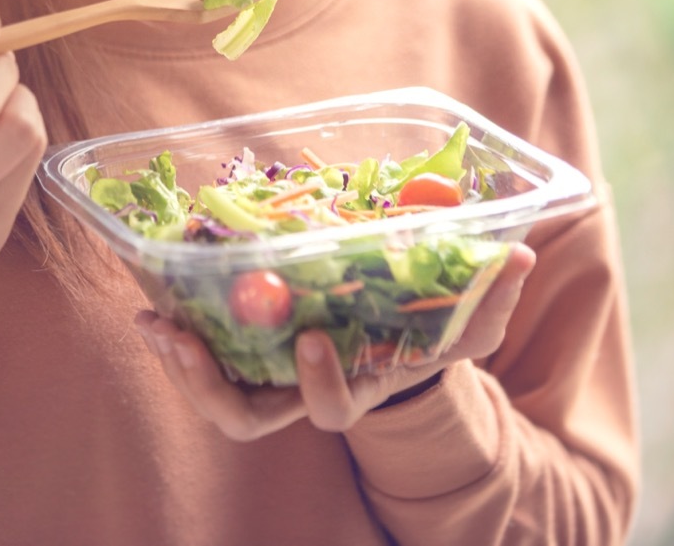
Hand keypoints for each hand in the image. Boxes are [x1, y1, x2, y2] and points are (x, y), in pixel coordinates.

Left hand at [134, 243, 535, 440]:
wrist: (388, 334)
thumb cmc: (425, 331)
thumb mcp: (465, 319)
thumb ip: (492, 296)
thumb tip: (521, 255)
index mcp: (354, 389)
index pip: (331, 411)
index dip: (320, 383)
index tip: (311, 338)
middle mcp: (300, 394)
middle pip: (245, 419)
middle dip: (210, 388)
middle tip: (183, 342)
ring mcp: (265, 376)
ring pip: (212, 394)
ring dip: (178, 362)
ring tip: (153, 322)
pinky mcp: (241, 349)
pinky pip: (201, 352)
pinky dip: (174, 330)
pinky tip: (152, 301)